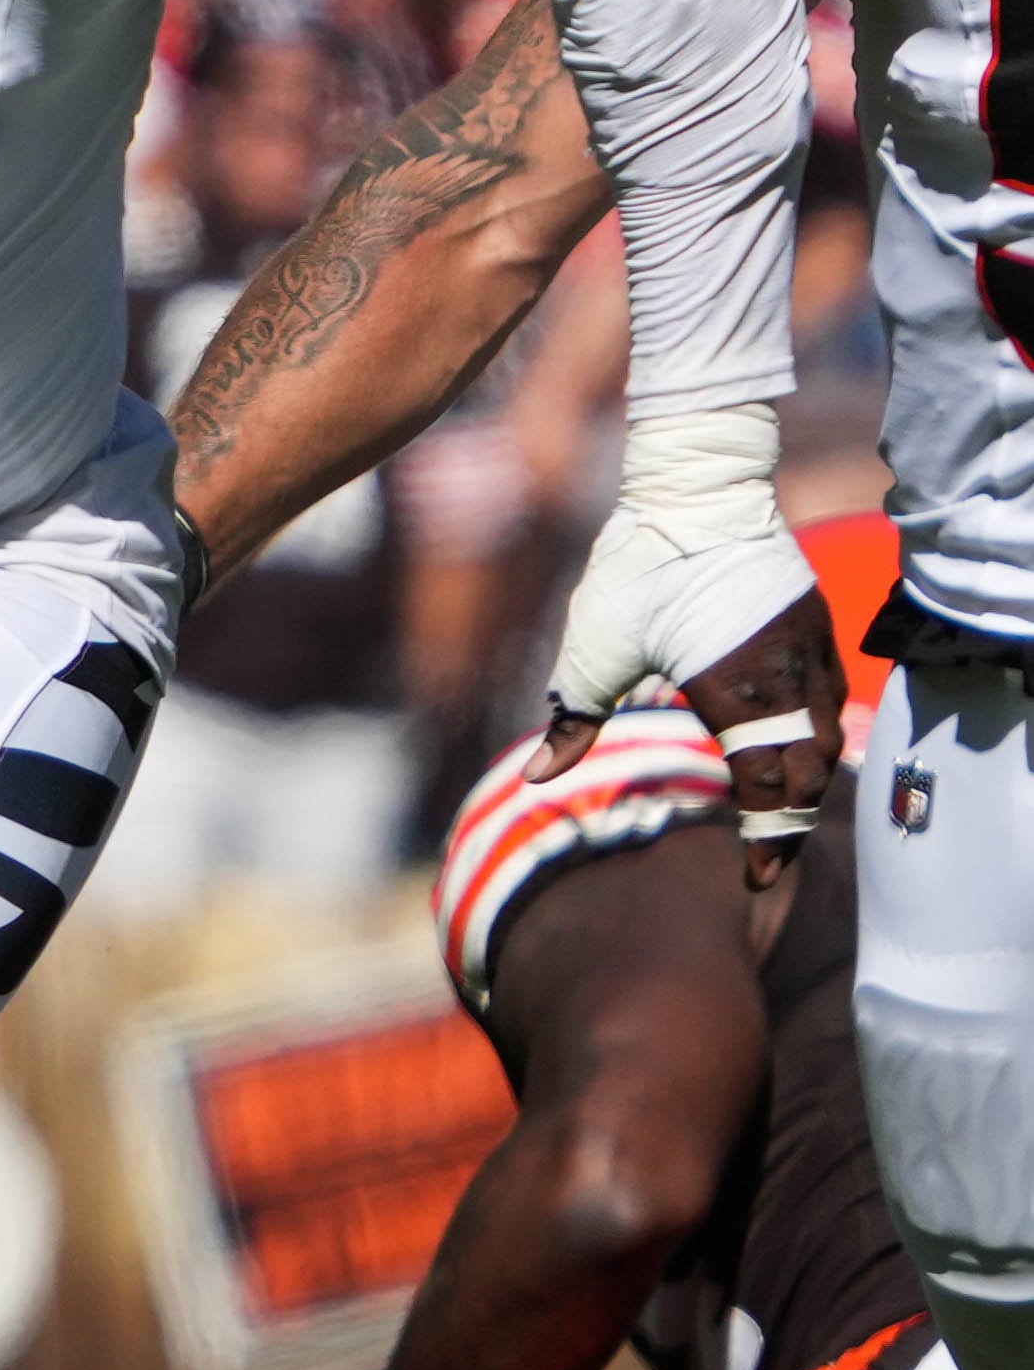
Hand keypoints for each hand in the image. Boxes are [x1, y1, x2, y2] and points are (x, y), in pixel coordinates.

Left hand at [533, 410, 832, 875]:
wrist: (697, 489)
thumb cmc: (637, 568)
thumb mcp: (592, 649)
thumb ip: (572, 722)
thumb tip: (537, 780)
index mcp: (737, 691)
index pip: (769, 788)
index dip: (765, 840)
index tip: (752, 880)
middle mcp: (787, 676)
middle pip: (810, 773)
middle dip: (790, 822)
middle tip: (767, 860)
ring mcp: (810, 648)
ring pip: (829, 736)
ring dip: (808, 779)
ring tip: (778, 813)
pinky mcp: (815, 625)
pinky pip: (831, 696)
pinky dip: (817, 734)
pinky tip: (792, 748)